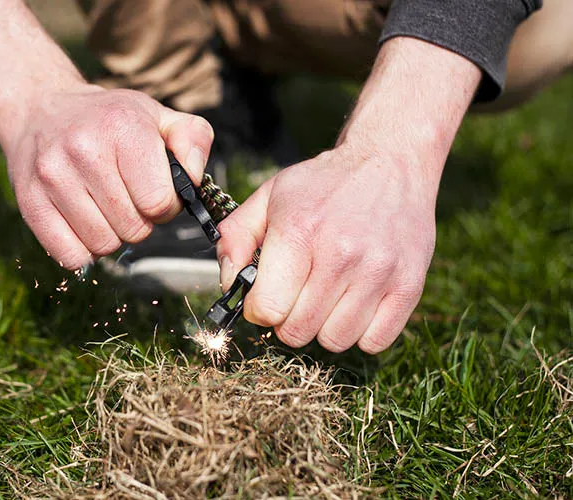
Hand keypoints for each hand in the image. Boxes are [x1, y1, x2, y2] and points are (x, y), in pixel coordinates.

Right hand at [3, 85, 213, 268]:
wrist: (40, 108)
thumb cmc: (108, 120)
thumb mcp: (157, 115)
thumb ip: (192, 139)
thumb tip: (194, 176)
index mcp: (122, 128)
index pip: (158, 202)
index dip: (165, 206)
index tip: (155, 194)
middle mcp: (84, 150)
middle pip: (133, 228)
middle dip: (140, 221)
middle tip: (128, 200)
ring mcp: (52, 177)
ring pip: (103, 245)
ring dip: (112, 235)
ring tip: (105, 208)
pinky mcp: (29, 202)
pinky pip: (70, 256)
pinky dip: (83, 249)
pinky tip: (83, 222)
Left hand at [216, 145, 438, 352]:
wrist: (390, 161)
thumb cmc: (323, 184)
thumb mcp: (269, 196)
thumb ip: (235, 238)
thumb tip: (229, 285)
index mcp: (299, 232)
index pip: (267, 309)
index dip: (259, 310)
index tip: (266, 297)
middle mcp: (340, 255)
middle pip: (298, 332)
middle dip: (288, 320)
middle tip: (297, 296)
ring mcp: (378, 272)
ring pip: (335, 341)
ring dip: (324, 327)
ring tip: (327, 296)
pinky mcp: (409, 285)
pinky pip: (375, 342)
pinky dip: (361, 332)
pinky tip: (355, 304)